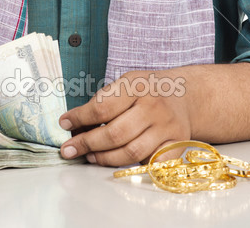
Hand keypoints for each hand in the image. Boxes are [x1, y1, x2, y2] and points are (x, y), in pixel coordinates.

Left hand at [57, 69, 191, 166]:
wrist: (185, 94)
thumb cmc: (147, 90)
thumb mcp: (127, 83)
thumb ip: (104, 101)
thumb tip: (74, 126)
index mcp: (137, 85)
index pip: (102, 107)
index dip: (79, 118)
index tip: (64, 124)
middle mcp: (154, 106)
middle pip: (115, 133)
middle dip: (87, 143)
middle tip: (69, 149)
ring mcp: (167, 127)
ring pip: (130, 152)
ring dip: (104, 158)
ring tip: (90, 156)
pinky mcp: (177, 144)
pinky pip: (151, 164)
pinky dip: (133, 166)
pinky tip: (118, 162)